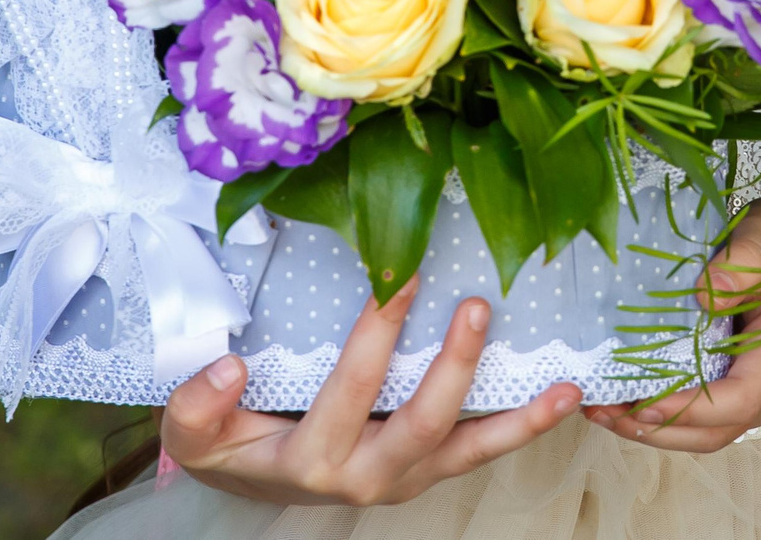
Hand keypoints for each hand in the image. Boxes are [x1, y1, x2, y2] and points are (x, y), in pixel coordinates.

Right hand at [161, 276, 580, 505]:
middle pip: (421, 421)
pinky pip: (479, 454)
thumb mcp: (194, 434)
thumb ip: (197, 405)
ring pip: (468, 450)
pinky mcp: (426, 473)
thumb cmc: (229, 445)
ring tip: (565, 387)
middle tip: (476, 306)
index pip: (352, 386)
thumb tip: (230, 367)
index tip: (396, 274)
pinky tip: (566, 399)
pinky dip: (524, 428)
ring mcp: (404, 479)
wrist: (253, 486)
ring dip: (518, 418)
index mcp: (313, 457)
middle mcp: (366, 476)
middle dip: (454, 367)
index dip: (377, 332)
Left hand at [584, 199, 760, 453]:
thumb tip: (706, 296)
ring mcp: (749, 395)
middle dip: (657, 429)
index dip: (691, 407)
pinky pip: (693, 418)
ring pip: (699, 434)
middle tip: (603, 410)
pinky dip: (655, 417)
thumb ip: (742, 263)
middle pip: (714, 431)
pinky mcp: (727, 390)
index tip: (644, 402)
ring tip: (599, 410)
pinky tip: (618, 400)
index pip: (740, 399)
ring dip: (649, 430)